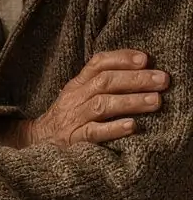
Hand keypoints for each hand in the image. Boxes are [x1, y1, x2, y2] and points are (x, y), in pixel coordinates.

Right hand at [11, 51, 168, 149]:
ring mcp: (74, 118)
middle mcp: (76, 98)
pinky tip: (132, 126)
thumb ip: (101, 83)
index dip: (122, 58)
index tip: (146, 58)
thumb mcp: (79, 95)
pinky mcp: (74, 139)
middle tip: (162, 80)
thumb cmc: (67, 117)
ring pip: (102, 105)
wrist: (36, 141)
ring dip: (131, 101)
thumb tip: (140, 71)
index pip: (98, 63)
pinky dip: (113, 128)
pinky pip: (94, 132)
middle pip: (106, 82)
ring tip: (155, 101)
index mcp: (78, 84)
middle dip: (136, 79)